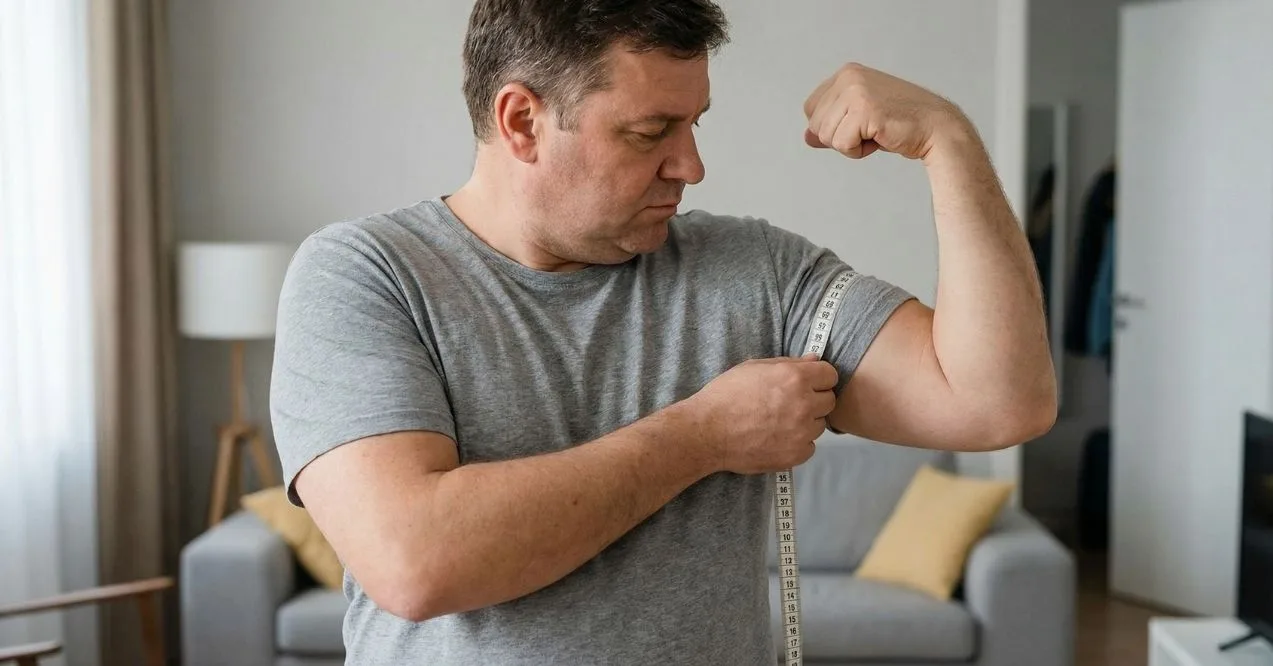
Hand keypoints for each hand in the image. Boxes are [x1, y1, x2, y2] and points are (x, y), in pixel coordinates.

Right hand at [687, 356, 838, 474]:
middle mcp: (804, 404)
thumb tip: (813, 359)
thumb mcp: (754, 367)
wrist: (707, 431)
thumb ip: (788, 363)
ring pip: (820, 425)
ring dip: (806, 422)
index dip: (819, 377)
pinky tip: (777, 438)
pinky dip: (798, 443)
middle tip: (790, 403)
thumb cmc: (726, 395)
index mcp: (795, 378)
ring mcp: (801, 433)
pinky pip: (809, 447)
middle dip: (814, 399)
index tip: (807, 383)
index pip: (830, 375)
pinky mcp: (795, 455)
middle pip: (829, 401)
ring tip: (780, 422)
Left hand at [803, 62, 972, 161]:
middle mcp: (848, 77)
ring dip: (851, 145)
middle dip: (840, 137)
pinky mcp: (864, 110)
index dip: (830, 126)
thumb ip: (833, 123)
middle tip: (871, 129)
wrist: (936, 128)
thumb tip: (808, 136)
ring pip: (827, 136)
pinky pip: (842, 145)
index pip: (811, 109)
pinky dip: (859, 151)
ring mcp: (856, 91)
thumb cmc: (901, 123)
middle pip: (816, 125)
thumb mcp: (859, 118)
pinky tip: (880, 138)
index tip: (858, 124)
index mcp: (847, 73)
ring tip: (876, 132)